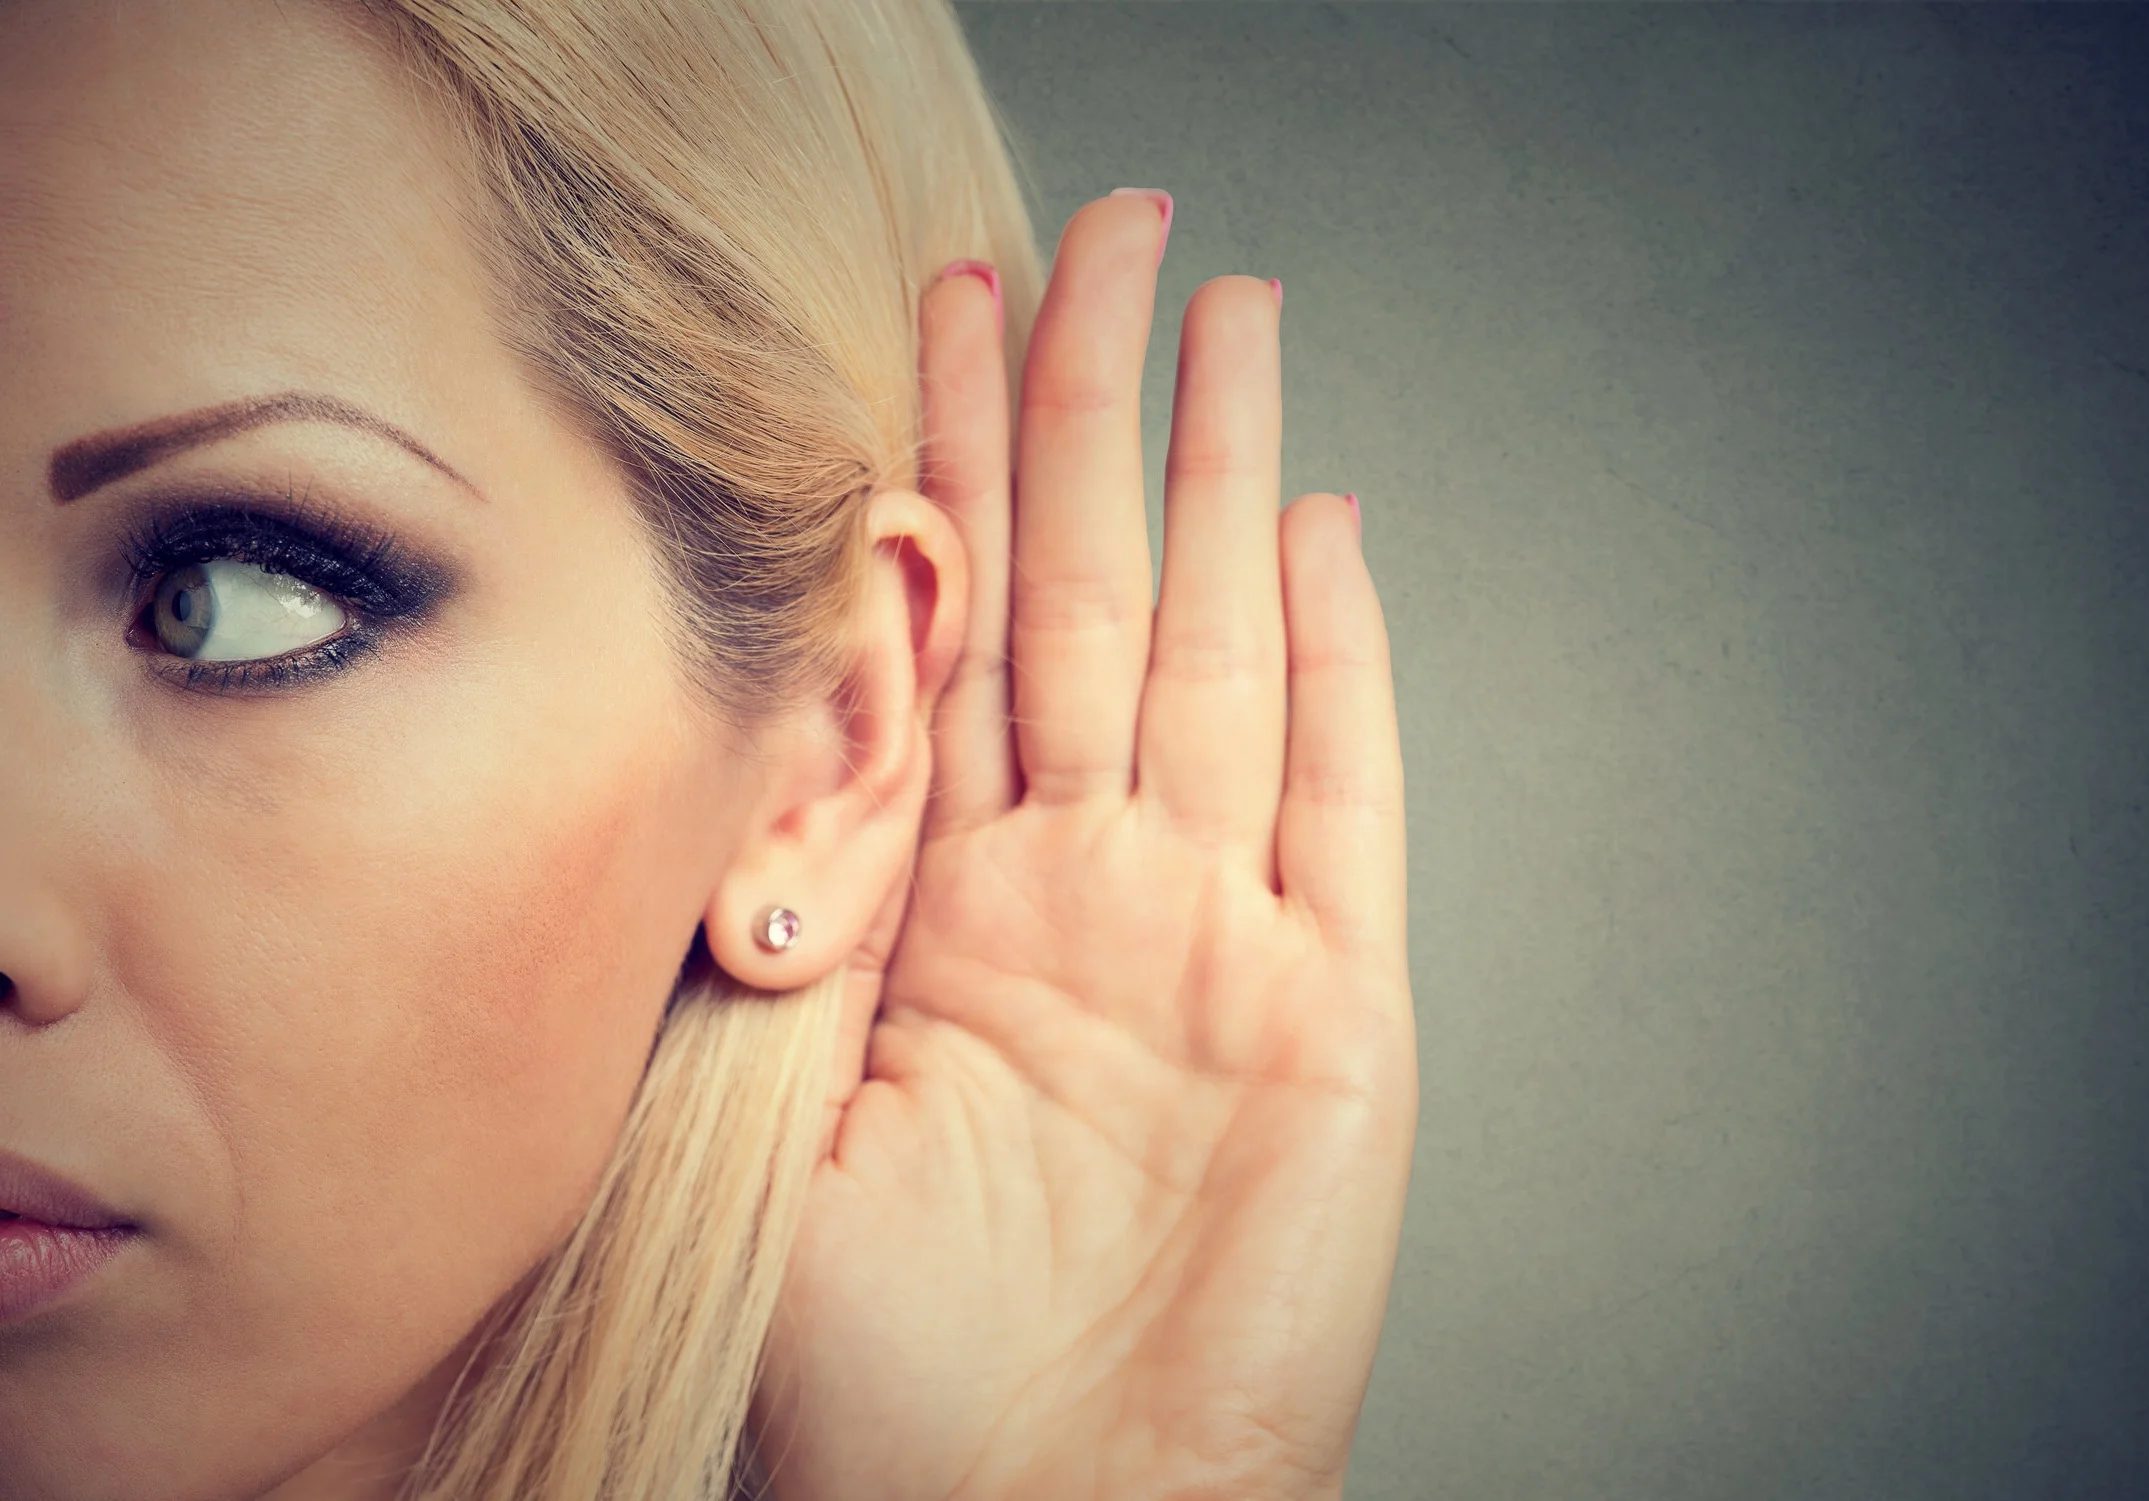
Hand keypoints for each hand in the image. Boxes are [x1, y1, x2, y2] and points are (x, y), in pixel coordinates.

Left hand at [753, 189, 1415, 1500]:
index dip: (951, 466)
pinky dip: (1339, 658)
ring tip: (1225, 316)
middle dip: (1089, 410)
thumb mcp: (761, 1103)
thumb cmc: (886, 1372)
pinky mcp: (1333, 1001)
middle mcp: (1084, 888)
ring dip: (1219, 477)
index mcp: (943, 908)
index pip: (952, 632)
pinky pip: (1341, 793)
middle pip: (1095, 596)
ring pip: (1222, 651)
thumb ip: (779, 900)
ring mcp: (1217, 931)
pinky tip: (1315, 525)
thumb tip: (760, 703)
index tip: (937, 309)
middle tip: (1101, 232)